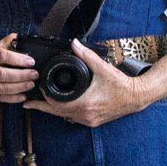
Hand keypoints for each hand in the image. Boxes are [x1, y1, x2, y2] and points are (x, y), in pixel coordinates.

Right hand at [0, 34, 35, 104]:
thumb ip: (12, 41)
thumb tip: (23, 39)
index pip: (3, 56)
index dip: (18, 59)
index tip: (31, 61)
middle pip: (3, 74)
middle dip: (21, 75)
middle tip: (34, 74)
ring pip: (3, 87)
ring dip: (19, 87)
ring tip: (31, 84)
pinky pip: (2, 97)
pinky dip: (13, 98)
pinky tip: (23, 96)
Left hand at [29, 42, 150, 128]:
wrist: (137, 96)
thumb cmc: (121, 84)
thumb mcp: (103, 67)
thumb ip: (86, 55)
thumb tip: (74, 43)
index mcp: (84, 104)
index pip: (56, 105)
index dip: (44, 99)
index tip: (36, 92)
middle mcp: (85, 115)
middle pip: (57, 113)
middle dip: (42, 107)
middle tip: (29, 103)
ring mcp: (89, 120)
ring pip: (65, 117)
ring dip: (54, 110)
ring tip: (41, 104)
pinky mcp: (94, 122)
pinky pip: (74, 118)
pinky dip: (66, 112)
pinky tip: (61, 107)